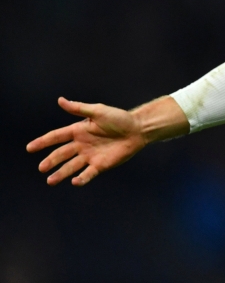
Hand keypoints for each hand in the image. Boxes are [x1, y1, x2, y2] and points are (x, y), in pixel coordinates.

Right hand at [26, 97, 147, 185]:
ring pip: (71, 166)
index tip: (29, 148)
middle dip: (51, 161)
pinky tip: (75, 181)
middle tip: (41, 168)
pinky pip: (88, 173)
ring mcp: (90, 156)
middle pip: (61, 154)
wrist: (138, 129)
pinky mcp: (100, 165)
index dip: (43, 142)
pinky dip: (81, 178)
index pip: (56, 137)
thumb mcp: (98, 111)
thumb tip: (60, 100)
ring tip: (51, 180)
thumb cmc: (119, 118)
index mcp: (78, 131)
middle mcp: (81, 145)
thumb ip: (79, 108)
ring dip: (61, 173)